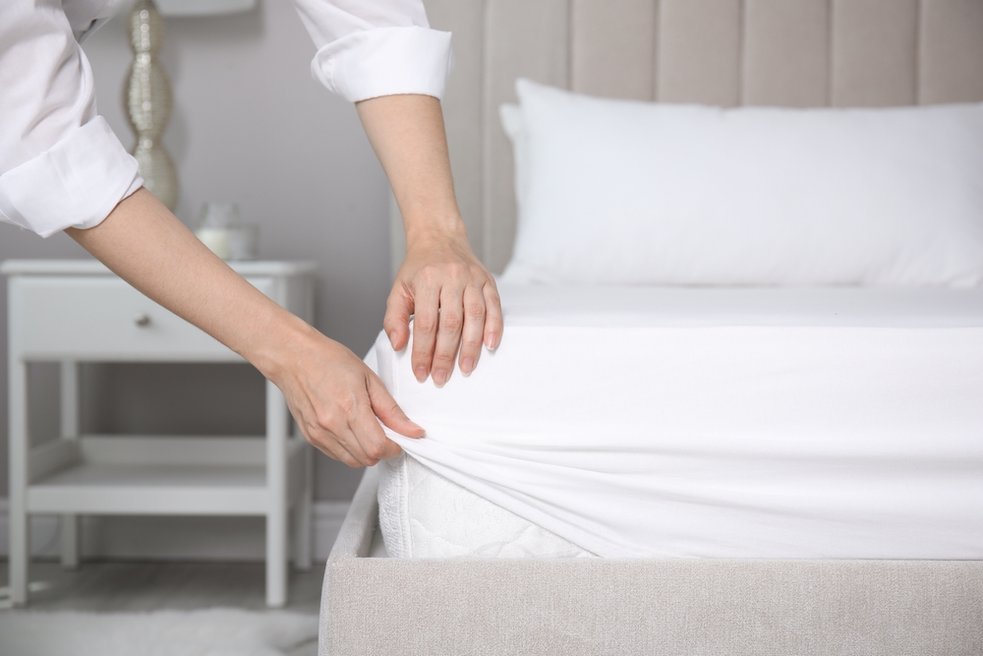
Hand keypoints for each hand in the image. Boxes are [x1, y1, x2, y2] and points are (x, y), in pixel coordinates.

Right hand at [268, 324, 424, 467]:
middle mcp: (332, 425)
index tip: (399, 438)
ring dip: (366, 451)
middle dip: (382, 449)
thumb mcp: (369, 378)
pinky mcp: (311, 437)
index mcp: (349, 408)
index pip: (378, 447)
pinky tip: (350, 429)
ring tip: (366, 428)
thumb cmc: (329, 360)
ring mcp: (319, 433)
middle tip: (384, 431)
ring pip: (352, 461)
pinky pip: (337, 455)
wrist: (294, 357)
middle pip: (367, 459)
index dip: (394, 447)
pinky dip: (350, 449)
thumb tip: (412, 430)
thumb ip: (391, 409)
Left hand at [385, 227, 502, 386]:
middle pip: (451, 323)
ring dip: (471, 347)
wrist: (439, 238)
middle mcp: (451, 278)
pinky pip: (494, 306)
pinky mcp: (488, 280)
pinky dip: (494, 327)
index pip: (426, 323)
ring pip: (474, 317)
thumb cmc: (418, 269)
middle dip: (446, 355)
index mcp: (426, 280)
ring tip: (465, 369)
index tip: (421, 372)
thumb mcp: (399, 289)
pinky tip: (490, 346)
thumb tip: (399, 345)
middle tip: (441, 377)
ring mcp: (472, 279)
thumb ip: (395, 318)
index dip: (423, 351)